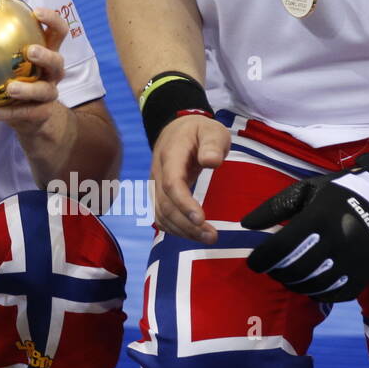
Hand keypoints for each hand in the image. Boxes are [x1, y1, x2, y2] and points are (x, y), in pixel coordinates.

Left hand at [0, 7, 69, 144]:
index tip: (36, 12)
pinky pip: (27, 113)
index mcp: (48, 53)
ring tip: (12, 88)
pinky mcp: (42, 114)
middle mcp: (52, 73)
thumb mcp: (13, 62)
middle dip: (46, 55)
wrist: (35, 118)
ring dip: (29, 89)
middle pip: (58, 61)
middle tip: (30, 51)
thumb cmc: (21, 81)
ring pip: (45, 90)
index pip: (57, 32)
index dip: (52, 20)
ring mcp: (49, 94)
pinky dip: (10, 113)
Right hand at [150, 114, 231, 243]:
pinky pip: (161, 216)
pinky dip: (175, 229)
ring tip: (207, 238)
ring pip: (161, 213)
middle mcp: (158, 173)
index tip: (201, 219)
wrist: (176, 129)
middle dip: (187, 224)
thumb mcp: (211, 130)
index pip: (172, 183)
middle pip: (165, 204)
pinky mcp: (158, 194)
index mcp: (171, 156)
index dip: (184, 203)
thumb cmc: (199, 131)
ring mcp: (156, 185)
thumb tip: (211, 162)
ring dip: (182, 230)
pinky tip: (193, 234)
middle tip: (212, 237)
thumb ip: (212, 144)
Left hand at [242, 151, 368, 301]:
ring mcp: (353, 261)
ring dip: (293, 283)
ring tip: (285, 275)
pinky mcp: (365, 275)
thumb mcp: (304, 190)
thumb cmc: (337, 193)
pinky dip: (317, 293)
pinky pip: (335, 294)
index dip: (263, 259)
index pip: (282, 247)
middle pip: (296, 269)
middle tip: (269, 268)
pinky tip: (308, 283)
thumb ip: (274, 207)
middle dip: (276, 272)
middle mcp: (337, 242)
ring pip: (314, 285)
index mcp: (319, 218)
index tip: (253, 262)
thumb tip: (246, 225)